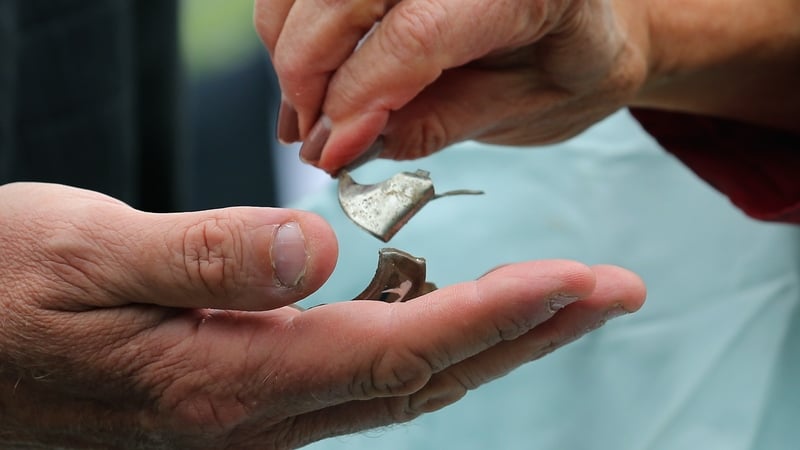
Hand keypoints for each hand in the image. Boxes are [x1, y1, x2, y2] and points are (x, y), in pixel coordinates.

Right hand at [0, 182, 644, 448]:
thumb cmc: (3, 291)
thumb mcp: (86, 254)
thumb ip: (205, 255)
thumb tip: (317, 251)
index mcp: (227, 378)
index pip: (399, 347)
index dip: (497, 314)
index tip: (578, 281)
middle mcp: (256, 413)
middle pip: (426, 377)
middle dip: (528, 333)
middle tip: (611, 291)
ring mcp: (254, 415)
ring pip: (403, 383)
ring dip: (489, 340)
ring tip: (559, 296)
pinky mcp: (244, 396)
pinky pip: (361, 377)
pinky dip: (426, 343)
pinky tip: (451, 312)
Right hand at [257, 0, 649, 172]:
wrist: (585, 23)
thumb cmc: (566, 67)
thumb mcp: (519, 111)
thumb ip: (434, 124)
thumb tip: (344, 144)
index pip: (415, 34)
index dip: (358, 98)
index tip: (330, 153)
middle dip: (308, 73)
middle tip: (311, 140)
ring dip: (291, 46)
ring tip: (306, 113)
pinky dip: (294, 23)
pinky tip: (307, 70)